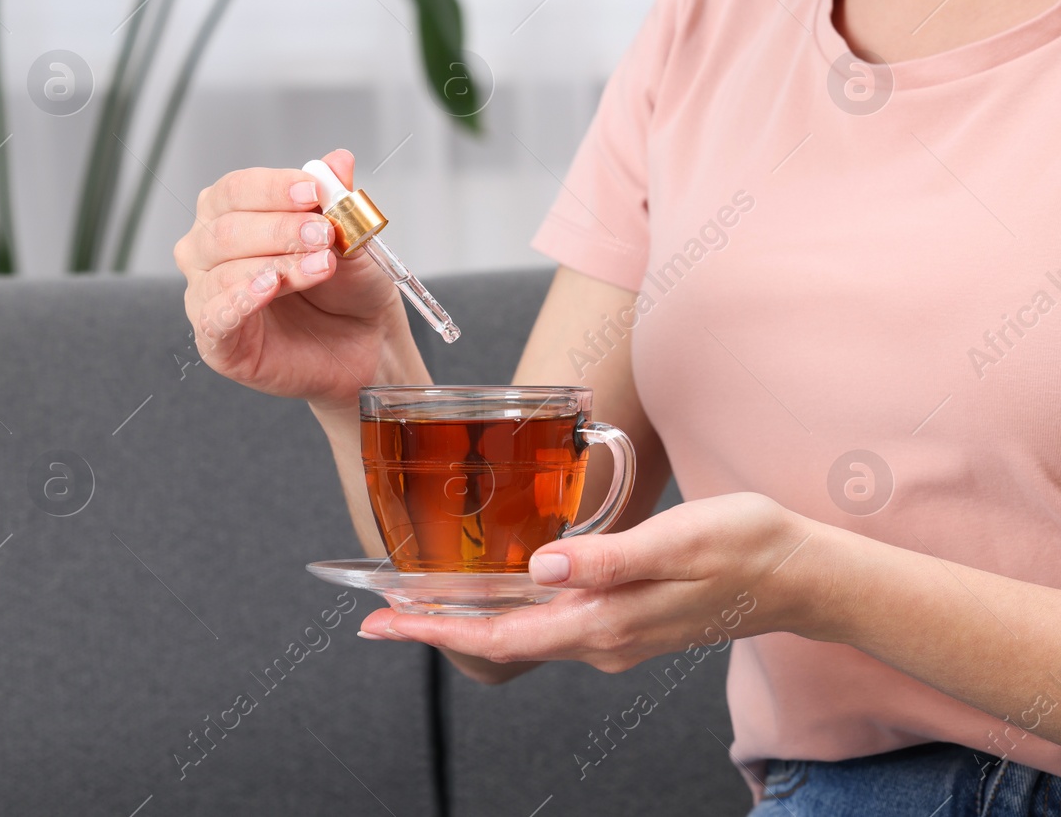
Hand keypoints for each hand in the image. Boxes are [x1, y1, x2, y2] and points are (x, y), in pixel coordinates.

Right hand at [174, 149, 412, 409]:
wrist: (362, 342)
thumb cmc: (346, 287)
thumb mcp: (349, 235)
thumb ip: (336, 199)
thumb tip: (338, 161)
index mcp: (230, 213)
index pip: (236, 190)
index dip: (274, 188)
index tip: (313, 192)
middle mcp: (208, 250)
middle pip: (226, 228)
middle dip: (280, 229)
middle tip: (323, 235)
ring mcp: (206, 295)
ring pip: (224, 271)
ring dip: (278, 265)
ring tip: (321, 266)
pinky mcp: (214, 341)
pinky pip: (214, 316)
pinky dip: (240, 300)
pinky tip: (268, 288)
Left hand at [358, 493, 816, 672]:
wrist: (802, 573)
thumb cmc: (745, 547)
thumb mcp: (677, 541)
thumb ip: (608, 559)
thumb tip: (542, 568)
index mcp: (607, 623)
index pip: (503, 637)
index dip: (437, 631)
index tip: (385, 623)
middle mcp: (603, 639)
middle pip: (502, 642)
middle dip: (437, 629)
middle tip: (380, 616)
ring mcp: (614, 634)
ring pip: (524, 634)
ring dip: (469, 620)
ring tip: (419, 602)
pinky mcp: (625, 619)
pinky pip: (551, 623)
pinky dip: (508, 611)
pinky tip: (492, 590)